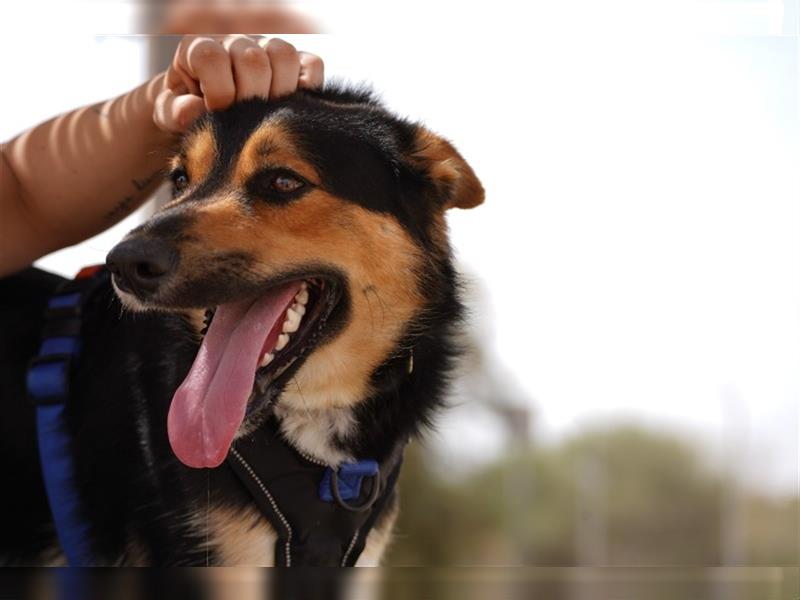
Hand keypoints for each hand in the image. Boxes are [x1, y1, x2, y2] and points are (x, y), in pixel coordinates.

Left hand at [154, 35, 323, 132]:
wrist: (206, 111)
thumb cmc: (188, 112)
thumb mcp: (170, 115)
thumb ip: (175, 112)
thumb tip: (192, 110)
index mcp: (199, 48)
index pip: (213, 57)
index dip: (218, 92)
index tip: (217, 114)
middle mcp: (234, 43)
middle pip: (253, 59)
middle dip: (250, 97)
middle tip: (244, 119)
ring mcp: (266, 50)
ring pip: (283, 54)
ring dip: (279, 90)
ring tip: (265, 113)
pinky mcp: (295, 64)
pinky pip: (312, 65)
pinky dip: (308, 87)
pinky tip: (290, 106)